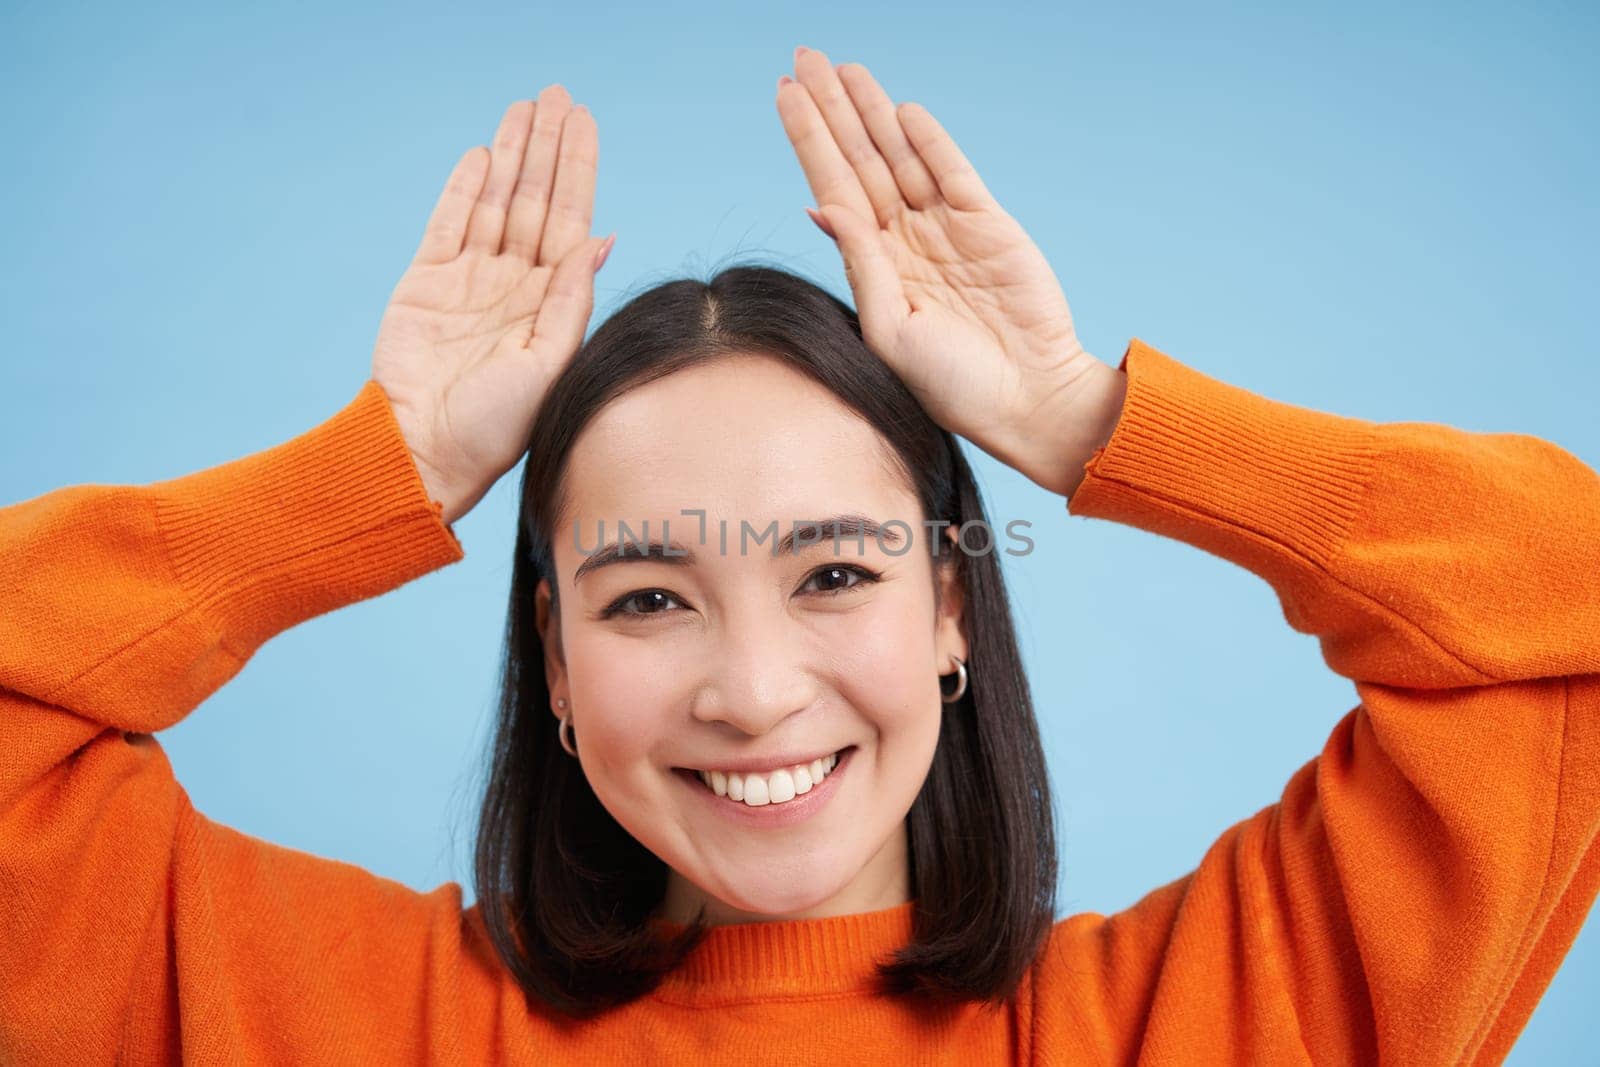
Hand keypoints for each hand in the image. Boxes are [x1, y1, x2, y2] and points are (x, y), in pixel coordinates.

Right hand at [372, 85, 614, 525]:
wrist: (426, 452)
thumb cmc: (497, 428)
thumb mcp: (549, 363)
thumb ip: (570, 300)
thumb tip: (598, 239)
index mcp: (550, 303)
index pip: (570, 220)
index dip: (577, 170)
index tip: (584, 124)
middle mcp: (514, 285)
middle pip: (535, 199)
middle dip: (547, 148)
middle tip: (557, 95)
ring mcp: (470, 281)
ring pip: (495, 201)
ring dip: (511, 154)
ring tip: (524, 107)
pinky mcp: (426, 282)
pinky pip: (449, 222)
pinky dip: (465, 188)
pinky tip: (483, 154)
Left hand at [776, 49, 1125, 498]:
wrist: (1027, 400)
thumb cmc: (952, 385)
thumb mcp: (890, 329)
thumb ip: (861, 264)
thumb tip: (821, 207)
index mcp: (873, 269)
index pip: (832, 190)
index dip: (809, 142)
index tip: (784, 97)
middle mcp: (903, 242)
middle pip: (858, 161)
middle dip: (831, 111)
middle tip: (804, 59)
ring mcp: (945, 229)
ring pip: (899, 157)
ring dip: (871, 112)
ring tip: (842, 70)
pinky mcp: (987, 223)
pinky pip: (950, 170)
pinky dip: (927, 140)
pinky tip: (899, 110)